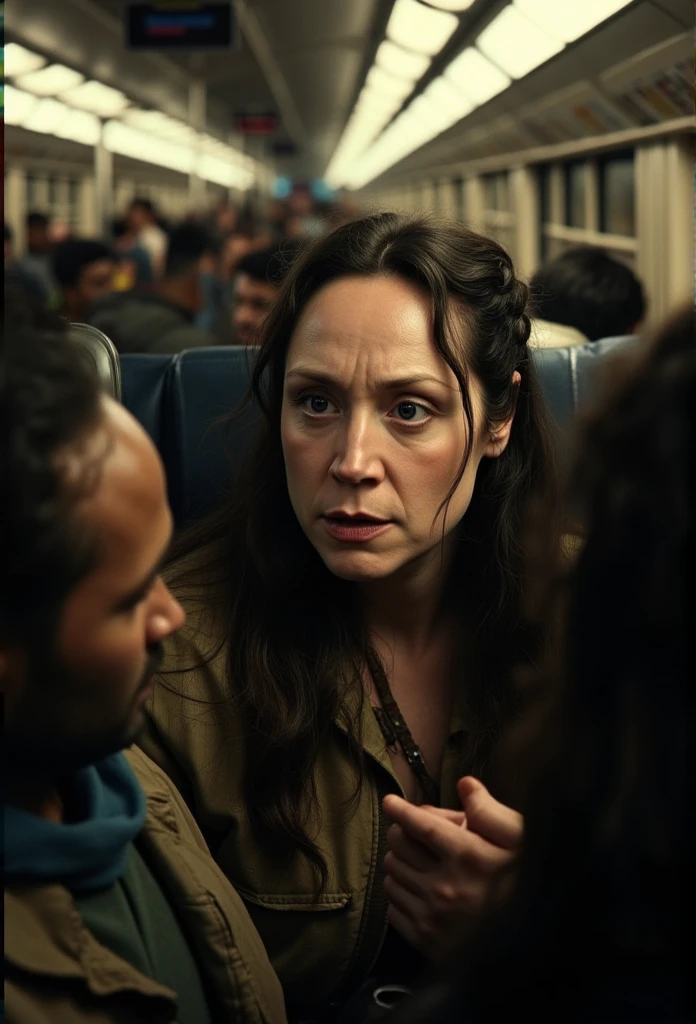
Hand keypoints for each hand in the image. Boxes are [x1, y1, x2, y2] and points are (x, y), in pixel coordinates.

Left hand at [382, 777, 521, 955]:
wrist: (535, 943)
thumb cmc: (531, 886)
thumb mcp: (522, 842)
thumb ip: (491, 812)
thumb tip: (465, 785)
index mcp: (468, 856)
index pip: (421, 825)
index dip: (401, 810)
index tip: (391, 802)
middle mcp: (446, 886)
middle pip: (399, 848)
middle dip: (400, 834)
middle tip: (410, 833)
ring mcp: (434, 915)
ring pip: (392, 877)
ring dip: (399, 864)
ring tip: (415, 863)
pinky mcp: (427, 940)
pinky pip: (393, 909)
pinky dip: (399, 895)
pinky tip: (417, 891)